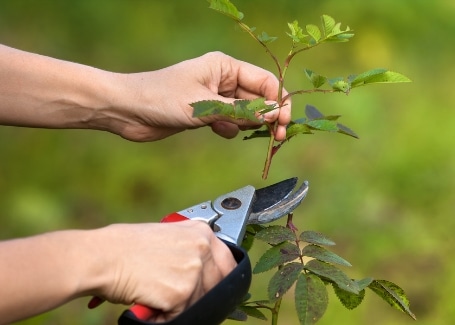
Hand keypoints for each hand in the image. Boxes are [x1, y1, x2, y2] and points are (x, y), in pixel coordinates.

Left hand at [1, 46, 289, 141]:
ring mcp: (213, 97)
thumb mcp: (205, 105)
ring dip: (250, 124)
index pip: (264, 82)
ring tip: (254, 135)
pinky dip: (230, 129)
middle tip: (279, 137)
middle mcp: (222, 80)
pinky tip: (222, 132)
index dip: (279, 101)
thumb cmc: (162, 98)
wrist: (127, 110)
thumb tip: (275, 114)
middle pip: (257, 98)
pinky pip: (228, 121)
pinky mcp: (203, 113)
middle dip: (269, 116)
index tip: (285, 122)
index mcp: (224, 67)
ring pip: (244, 111)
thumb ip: (241, 111)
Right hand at [92, 221, 235, 321]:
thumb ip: (188, 247)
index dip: (220, 278)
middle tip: (181, 296)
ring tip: (159, 296)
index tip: (213, 286)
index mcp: (200, 231)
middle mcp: (201, 248)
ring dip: (182, 304)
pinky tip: (152, 304)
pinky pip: (184, 314)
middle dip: (202, 293)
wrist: (102, 257)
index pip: (228, 262)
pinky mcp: (181, 293)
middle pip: (218, 283)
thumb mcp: (165, 235)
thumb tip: (202, 266)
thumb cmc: (124, 245)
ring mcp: (193, 271)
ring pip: (201, 300)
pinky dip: (167, 315)